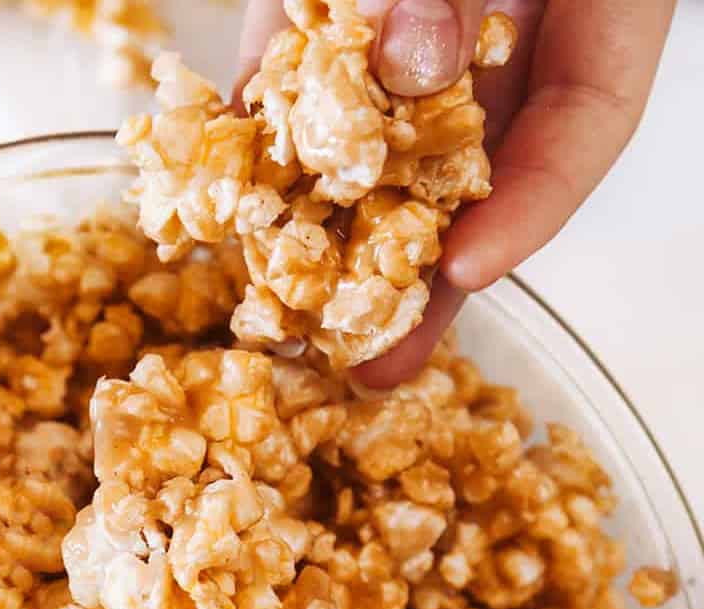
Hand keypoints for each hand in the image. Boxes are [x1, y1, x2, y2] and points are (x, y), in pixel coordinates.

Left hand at [237, 1, 676, 387]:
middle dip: (418, 274)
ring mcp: (410, 24)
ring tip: (296, 330)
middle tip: (375, 365)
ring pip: (381, 147)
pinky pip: (298, 86)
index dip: (534, 205)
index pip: (586, 118)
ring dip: (336, 241)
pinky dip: (263, 144)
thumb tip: (419, 60)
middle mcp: (501, 19)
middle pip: (473, 169)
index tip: (471, 267)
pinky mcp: (330, 14)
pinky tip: (231, 212)